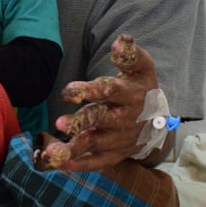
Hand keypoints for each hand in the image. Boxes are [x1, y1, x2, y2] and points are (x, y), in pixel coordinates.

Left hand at [42, 34, 169, 170]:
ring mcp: (118, 140)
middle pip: (101, 120)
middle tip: (59, 123)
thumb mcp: (141, 67)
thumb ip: (130, 54)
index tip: (68, 91)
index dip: (89, 91)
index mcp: (129, 95)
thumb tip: (120, 41)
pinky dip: (76, 165)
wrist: (156, 120)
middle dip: (80, 122)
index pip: (109, 91)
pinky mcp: (113, 155)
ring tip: (51, 152)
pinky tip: (55, 164)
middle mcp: (124, 119)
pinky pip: (94, 163)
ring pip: (94, 145)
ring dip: (72, 149)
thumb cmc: (140, 87)